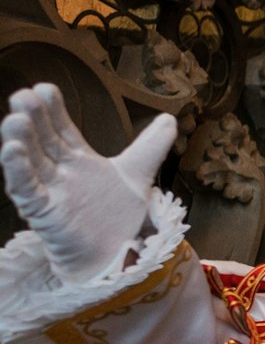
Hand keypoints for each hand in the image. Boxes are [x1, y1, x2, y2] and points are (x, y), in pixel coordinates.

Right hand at [0, 83, 176, 282]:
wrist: (116, 255)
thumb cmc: (117, 217)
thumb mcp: (137, 175)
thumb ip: (151, 146)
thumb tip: (170, 119)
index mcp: (77, 158)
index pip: (61, 128)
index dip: (53, 110)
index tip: (45, 89)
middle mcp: (59, 171)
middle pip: (43, 140)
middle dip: (33, 118)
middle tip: (24, 95)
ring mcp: (49, 190)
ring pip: (29, 161)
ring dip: (20, 140)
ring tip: (14, 119)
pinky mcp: (44, 212)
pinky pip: (27, 189)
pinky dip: (17, 170)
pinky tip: (11, 150)